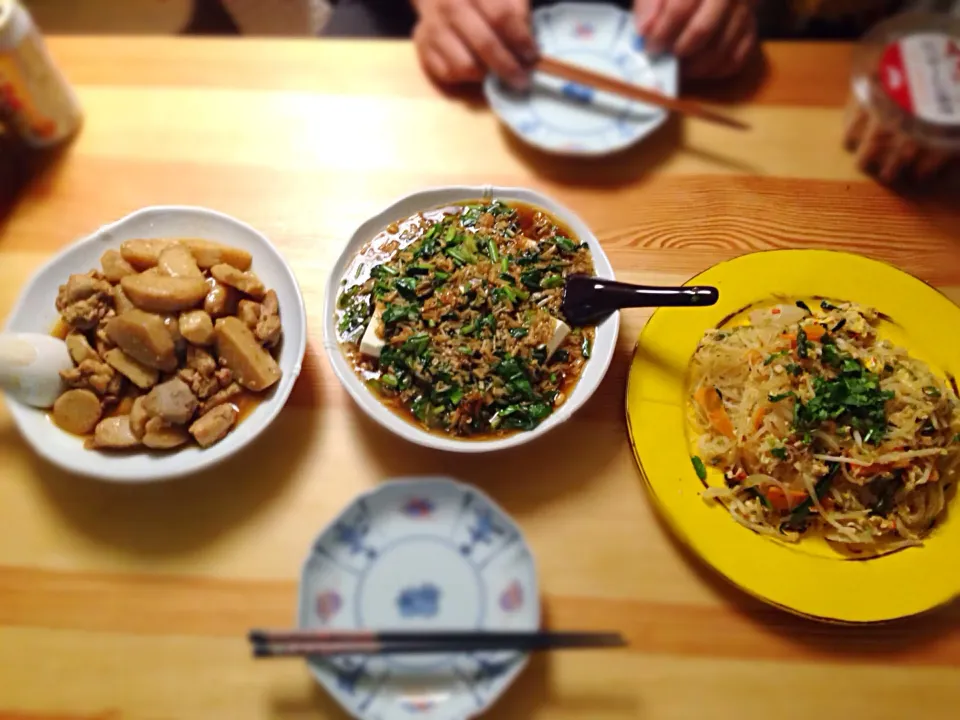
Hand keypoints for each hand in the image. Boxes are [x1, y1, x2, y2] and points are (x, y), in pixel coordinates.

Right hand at [412, 0, 536, 87]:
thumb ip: (517, 11)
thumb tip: (528, 45)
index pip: (501, 16)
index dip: (520, 39)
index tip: (532, 56)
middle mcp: (450, 6)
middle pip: (484, 43)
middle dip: (507, 66)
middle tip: (521, 79)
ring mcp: (433, 27)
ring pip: (463, 65)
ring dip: (485, 74)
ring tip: (495, 73)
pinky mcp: (422, 45)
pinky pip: (447, 73)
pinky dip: (464, 78)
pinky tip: (475, 70)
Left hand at [635, 0, 756, 78]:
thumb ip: (649, 4)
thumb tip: (645, 30)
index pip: (680, 8)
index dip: (662, 31)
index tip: (650, 45)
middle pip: (702, 30)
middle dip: (677, 49)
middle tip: (663, 56)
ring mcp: (745, 14)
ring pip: (720, 49)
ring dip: (693, 66)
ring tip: (677, 64)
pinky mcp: (751, 32)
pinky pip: (735, 61)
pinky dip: (713, 71)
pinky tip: (696, 67)